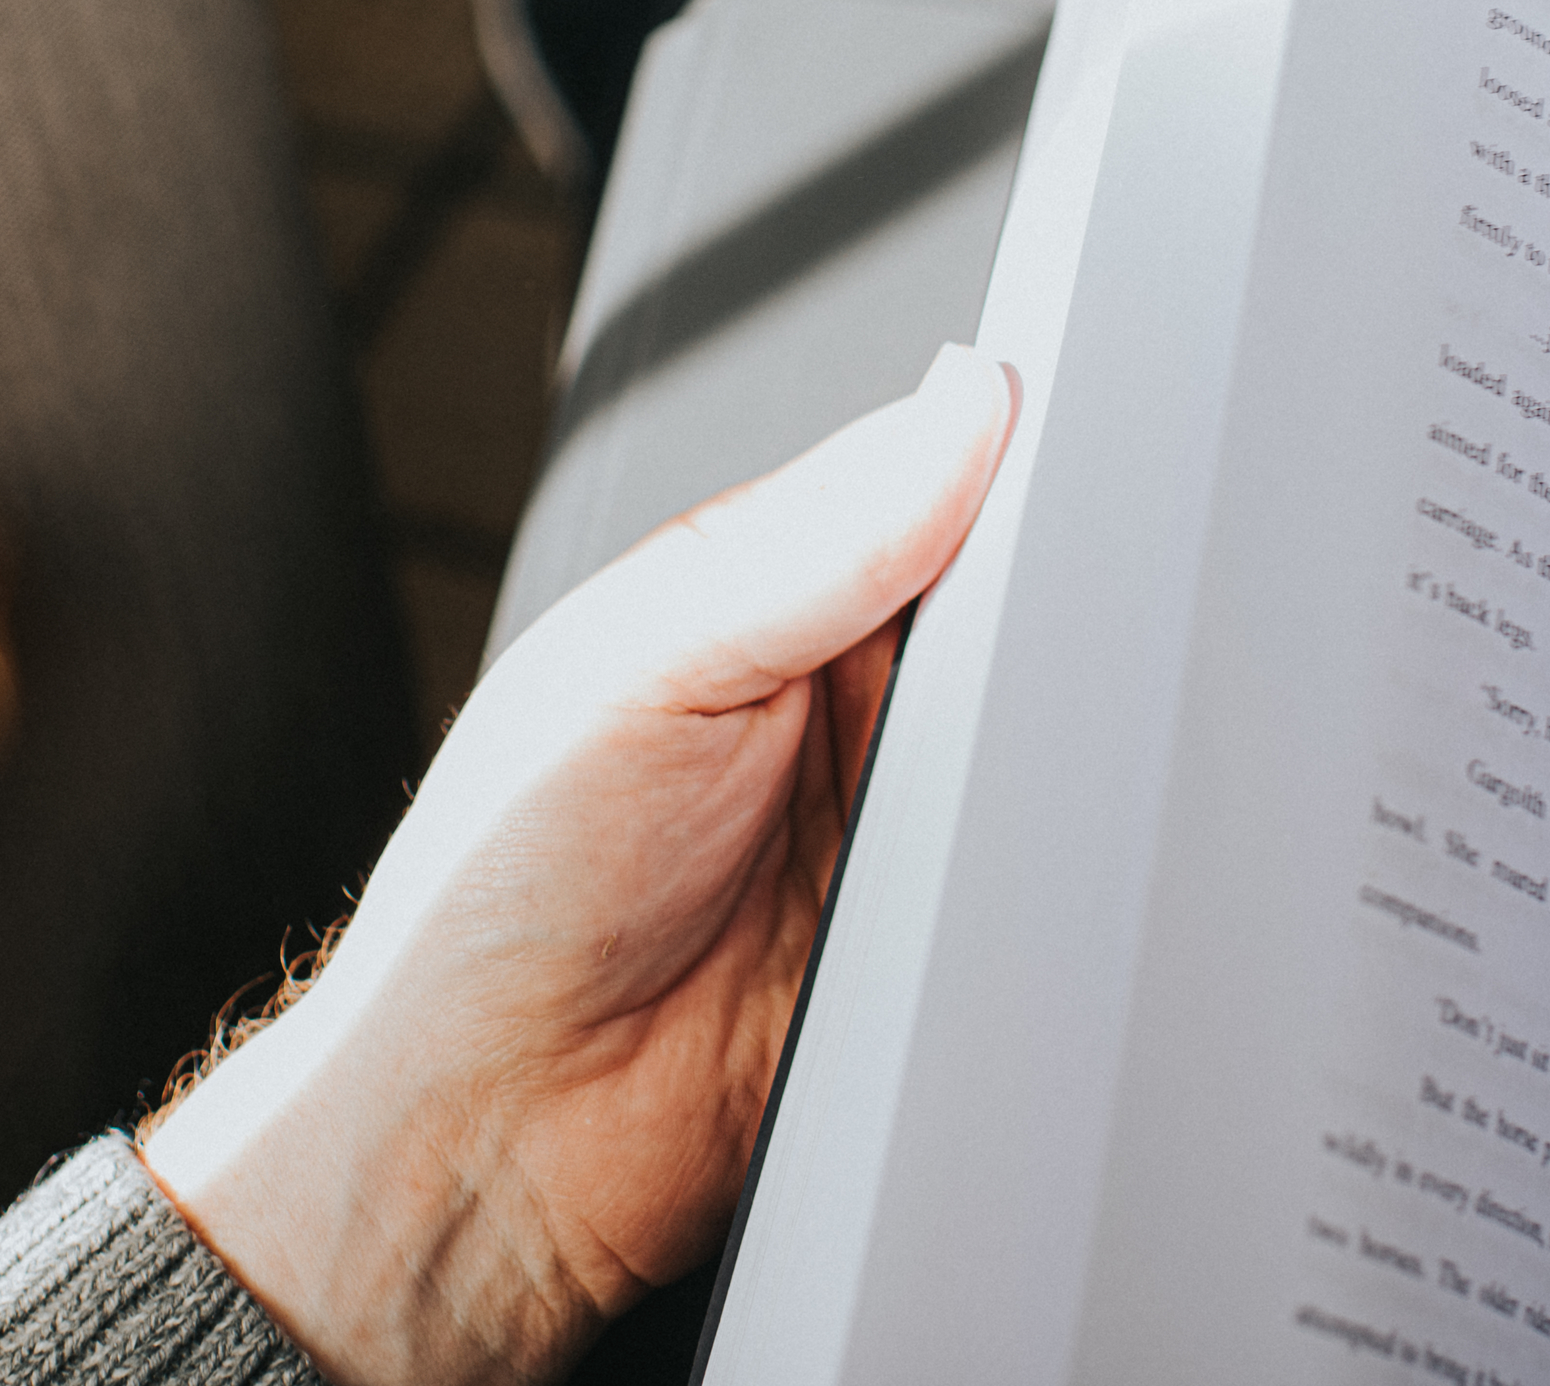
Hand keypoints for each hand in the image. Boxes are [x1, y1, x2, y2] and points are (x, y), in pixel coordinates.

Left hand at [141, 346, 1018, 1385]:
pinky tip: (1004, 865)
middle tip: (1011, 645)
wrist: (492, 1141)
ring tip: (976, 771)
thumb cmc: (496, 900)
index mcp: (768, 593)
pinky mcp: (942, 940)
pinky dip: (1046, 876)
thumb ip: (812, 543)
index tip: (1057, 466)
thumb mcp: (647, 663)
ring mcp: (901, 823)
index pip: (934, 489)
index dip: (1004, 473)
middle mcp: (842, 699)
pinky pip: (1040, 889)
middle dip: (1036, 621)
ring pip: (1042, 749)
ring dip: (1040, 755)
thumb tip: (961, 408)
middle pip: (1013, 616)